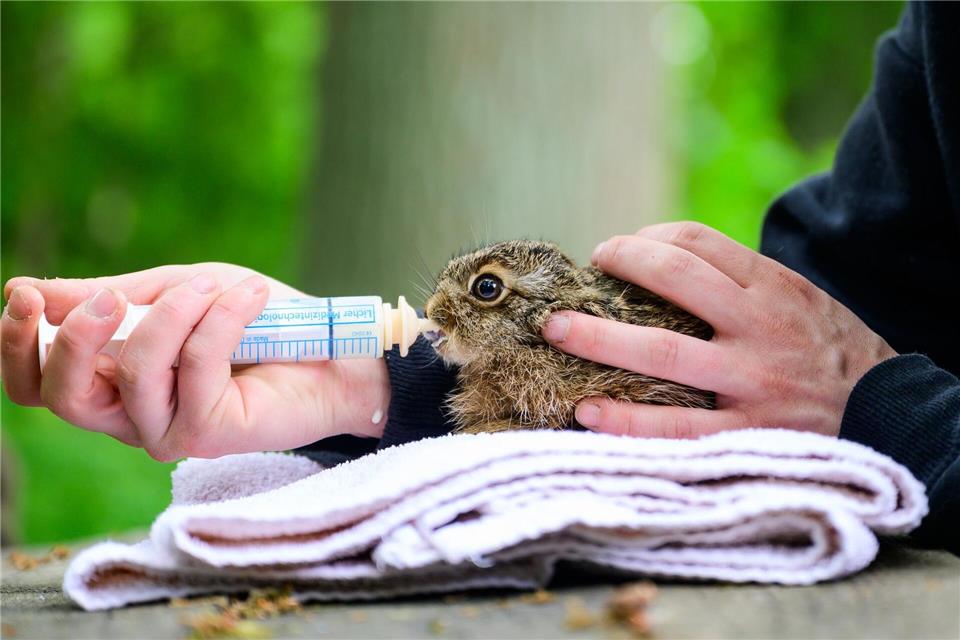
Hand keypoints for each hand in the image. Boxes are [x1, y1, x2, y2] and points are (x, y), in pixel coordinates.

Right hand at [1, 263, 389, 459]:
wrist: (332, 352)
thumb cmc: (256, 321)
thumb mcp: (180, 293)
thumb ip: (114, 298)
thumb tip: (28, 291)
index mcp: (114, 382)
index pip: (38, 384)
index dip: (17, 346)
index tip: (23, 297)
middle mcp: (133, 416)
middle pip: (63, 397)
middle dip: (73, 339)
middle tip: (108, 298)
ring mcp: (170, 431)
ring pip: (134, 375)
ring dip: (172, 314)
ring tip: (213, 286)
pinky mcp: (211, 433)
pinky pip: (196, 366)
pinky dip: (219, 319)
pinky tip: (249, 298)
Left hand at [542, 222, 896, 438]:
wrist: (887, 408)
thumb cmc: (824, 347)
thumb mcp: (795, 296)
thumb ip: (737, 281)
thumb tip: (656, 262)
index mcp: (772, 285)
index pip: (698, 242)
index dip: (646, 240)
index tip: (614, 252)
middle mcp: (761, 325)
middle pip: (675, 280)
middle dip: (619, 269)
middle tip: (576, 280)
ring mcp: (754, 380)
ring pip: (665, 354)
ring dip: (601, 341)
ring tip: (557, 333)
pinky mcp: (749, 431)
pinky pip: (678, 428)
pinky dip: (628, 421)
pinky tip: (588, 413)